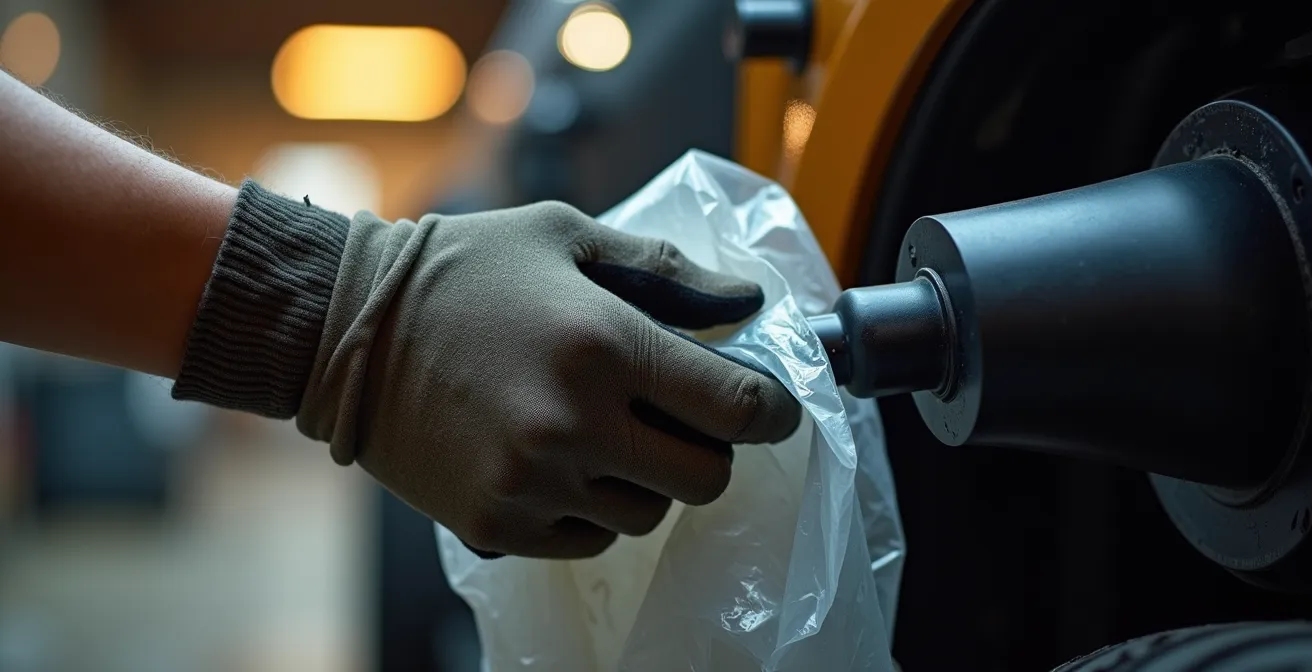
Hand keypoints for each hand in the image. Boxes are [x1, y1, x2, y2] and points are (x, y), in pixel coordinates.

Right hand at [297, 202, 801, 558]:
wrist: (344, 330)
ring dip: (647, 479)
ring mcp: (534, 484)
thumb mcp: (566, 236)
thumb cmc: (462, 269)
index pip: (738, 407)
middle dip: (711, 449)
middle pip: (707, 477)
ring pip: (649, 514)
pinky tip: (562, 462)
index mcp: (605, 346)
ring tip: (607, 433)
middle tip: (682, 419)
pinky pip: (590, 540)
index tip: (772, 406)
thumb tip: (748, 301)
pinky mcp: (497, 524)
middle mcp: (575, 425)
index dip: (773, 410)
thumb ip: (667, 268)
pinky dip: (593, 508)